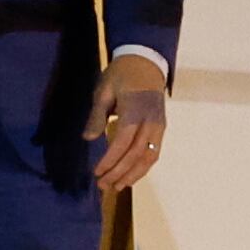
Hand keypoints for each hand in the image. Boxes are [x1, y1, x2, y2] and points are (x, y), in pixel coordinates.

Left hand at [83, 52, 168, 192]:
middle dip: (119, 172)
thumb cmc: (121, 74)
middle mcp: (150, 120)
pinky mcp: (161, 128)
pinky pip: (154, 152)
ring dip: (133, 175)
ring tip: (117, 187)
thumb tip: (88, 138)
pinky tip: (131, 176)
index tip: (97, 172)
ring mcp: (159, 125)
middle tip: (103, 185)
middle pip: (136, 153)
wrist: (146, 62)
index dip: (111, 159)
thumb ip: (97, 115)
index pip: (123, 140)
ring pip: (149, 156)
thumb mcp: (104, 90)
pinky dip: (143, 167)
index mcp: (134, 109)